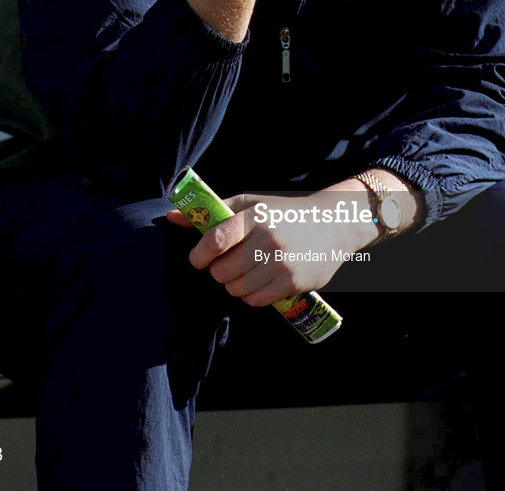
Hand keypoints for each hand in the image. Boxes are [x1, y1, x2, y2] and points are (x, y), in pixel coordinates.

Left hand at [166, 191, 370, 306]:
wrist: (332, 224)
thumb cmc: (282, 213)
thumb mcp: (250, 204)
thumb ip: (212, 213)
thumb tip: (172, 218)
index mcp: (255, 215)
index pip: (216, 240)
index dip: (199, 254)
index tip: (198, 259)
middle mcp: (268, 238)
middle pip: (222, 271)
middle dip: (218, 271)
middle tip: (227, 263)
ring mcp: (282, 262)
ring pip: (237, 289)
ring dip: (234, 284)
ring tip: (244, 272)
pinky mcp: (293, 282)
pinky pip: (255, 300)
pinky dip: (250, 295)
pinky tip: (258, 281)